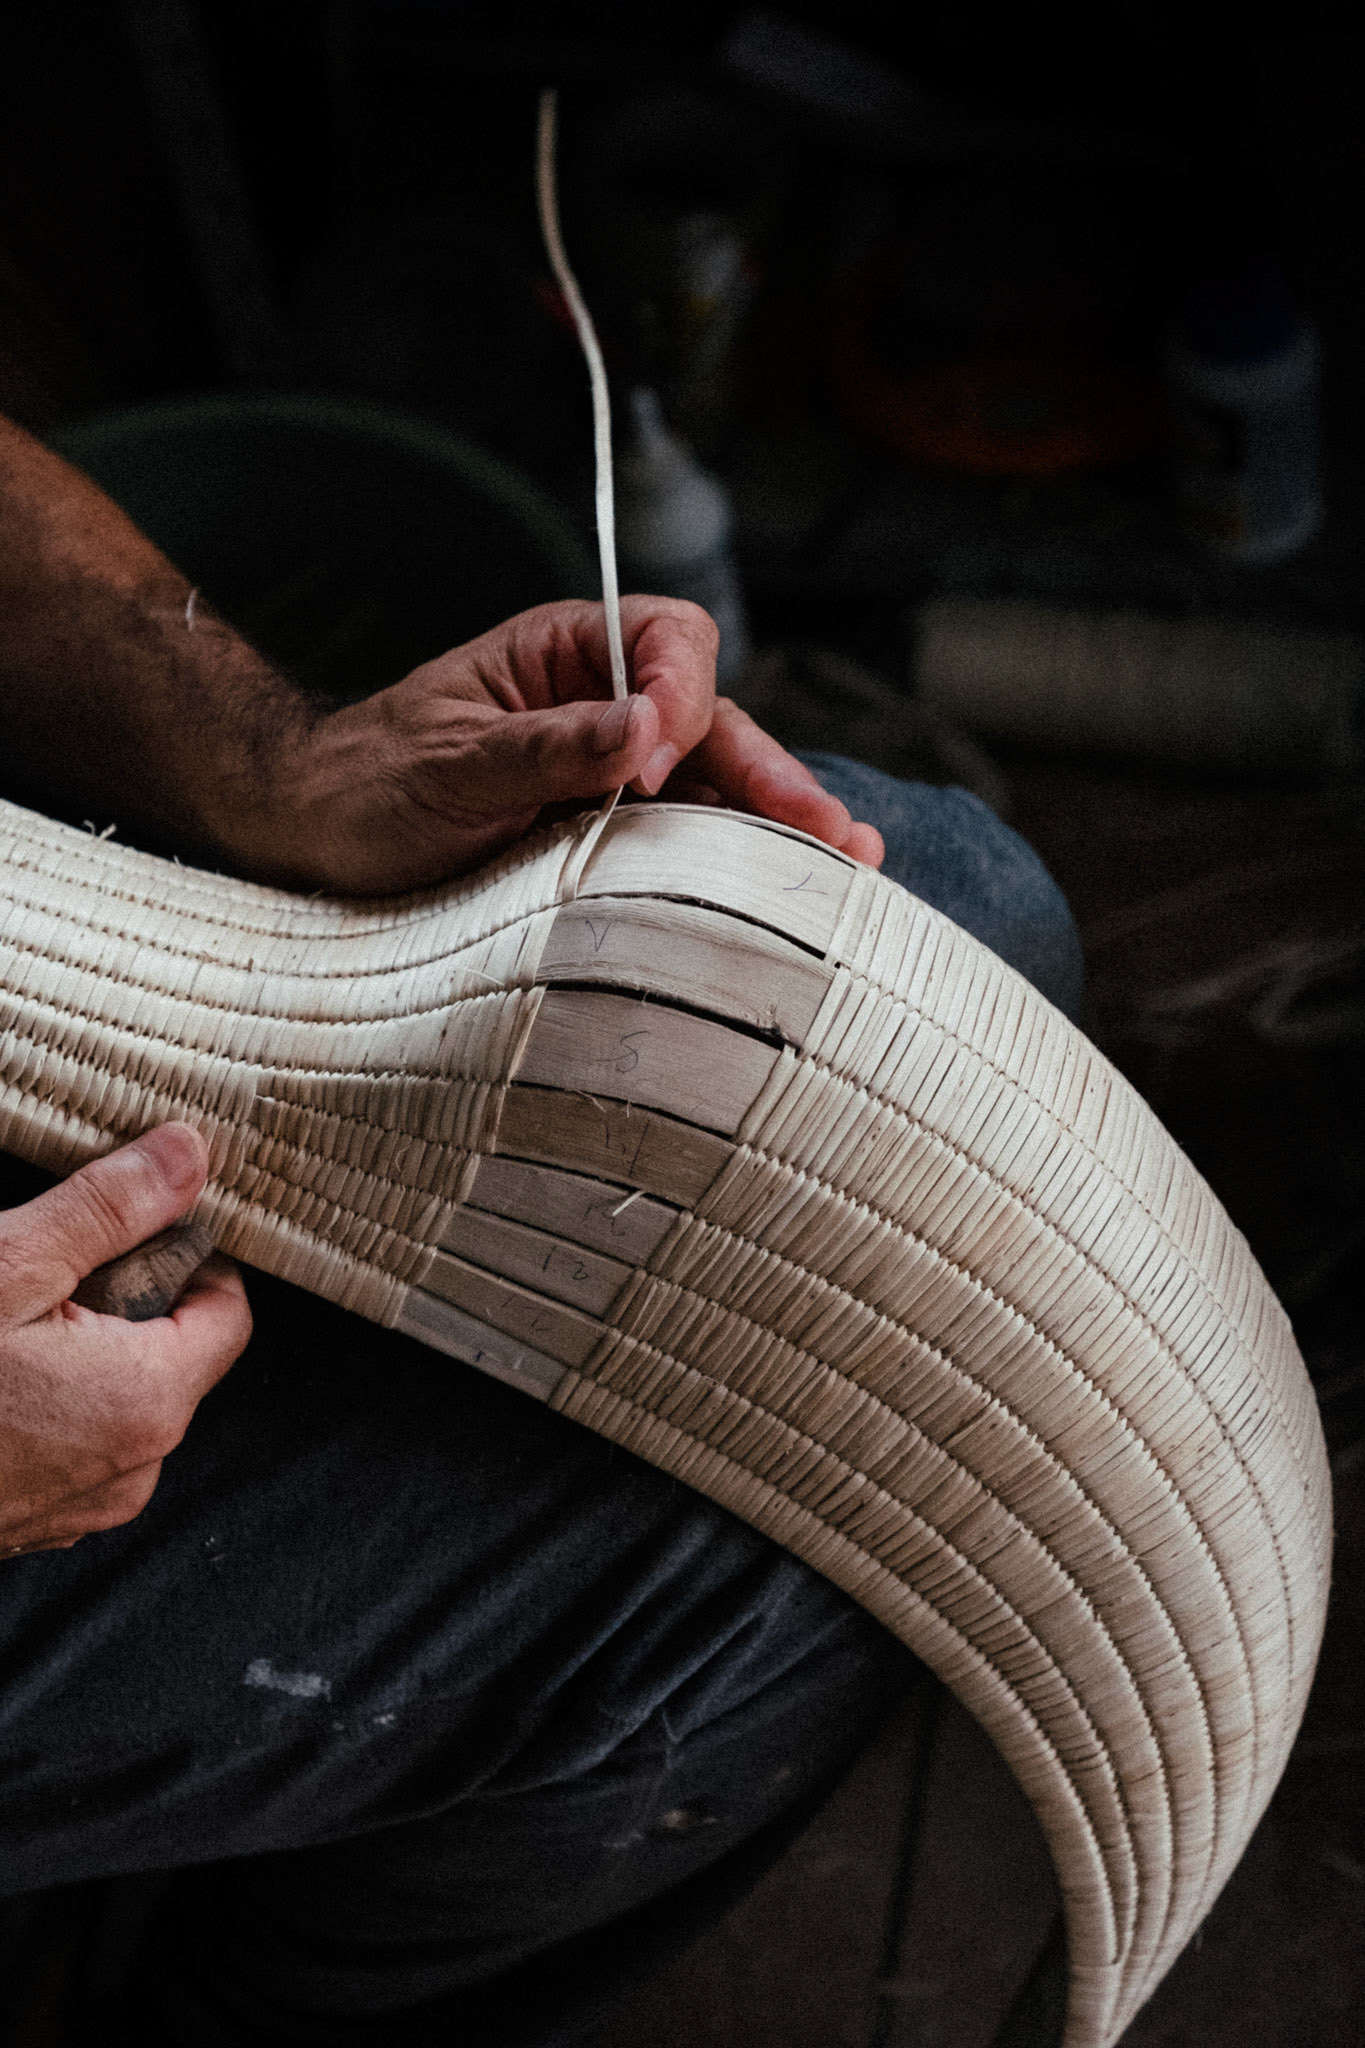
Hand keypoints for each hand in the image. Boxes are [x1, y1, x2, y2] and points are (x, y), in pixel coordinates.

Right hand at [0, 1125, 250, 1559]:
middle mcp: (134, 1467)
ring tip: (8, 1325)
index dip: (187, 1256)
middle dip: (122, 1300)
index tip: (133, 1226)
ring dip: (79, 1351)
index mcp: (148, 1400)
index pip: (228, 1310)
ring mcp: (83, 1504)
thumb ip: (108, 1209)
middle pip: (173, 1352)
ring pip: (119, 1398)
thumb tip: (188, 1153)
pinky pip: (73, 1443)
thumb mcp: (8, 1268)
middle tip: (47, 1271)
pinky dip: (46, 1403)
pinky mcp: (36, 1521)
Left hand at [229, 597, 882, 893]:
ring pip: (712, 796)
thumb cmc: (364, 784)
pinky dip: (730, 877)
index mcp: (565, 655)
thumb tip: (642, 728)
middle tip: (833, 836)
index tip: (649, 758)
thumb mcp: (447, 763)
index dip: (679, 693)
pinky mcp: (604, 848)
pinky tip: (783, 905)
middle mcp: (601, 711)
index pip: (666, 642)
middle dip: (777, 779)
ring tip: (842, 870)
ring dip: (775, 834)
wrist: (309, 842)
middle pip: (716, 726)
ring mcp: (609, 783)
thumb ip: (544, 745)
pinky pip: (679, 854)